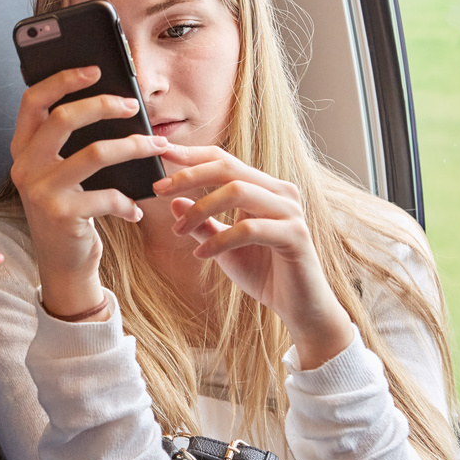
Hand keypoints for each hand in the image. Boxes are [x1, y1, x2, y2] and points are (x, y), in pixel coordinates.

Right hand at [10, 65, 167, 314]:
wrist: (63, 264)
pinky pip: (107, 195)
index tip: (95, 69)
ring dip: (134, 146)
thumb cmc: (69, 211)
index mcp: (22, 149)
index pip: (32, 101)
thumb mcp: (60, 174)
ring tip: (156, 146)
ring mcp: (41, 192)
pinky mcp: (61, 215)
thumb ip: (70, 144)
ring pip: (95, 152)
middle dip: (104, 105)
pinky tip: (135, 209)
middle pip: (63, 119)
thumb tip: (112, 103)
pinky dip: (128, 201)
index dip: (62, 80)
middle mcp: (24, 167)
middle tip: (132, 106)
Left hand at [152, 144, 354, 367]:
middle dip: (189, 175)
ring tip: (179, 230)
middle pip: (228, 168)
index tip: (161, 152)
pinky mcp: (294, 235)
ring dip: (200, 209)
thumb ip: (203, 225)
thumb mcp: (224, 248)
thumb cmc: (265, 274)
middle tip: (159, 188)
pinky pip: (248, 229)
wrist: (299, 307)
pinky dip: (219, 241)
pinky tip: (200, 255)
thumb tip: (174, 202)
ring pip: (237, 192)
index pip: (224, 161)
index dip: (192, 155)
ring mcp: (289, 211)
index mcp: (264, 188)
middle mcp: (280, 192)